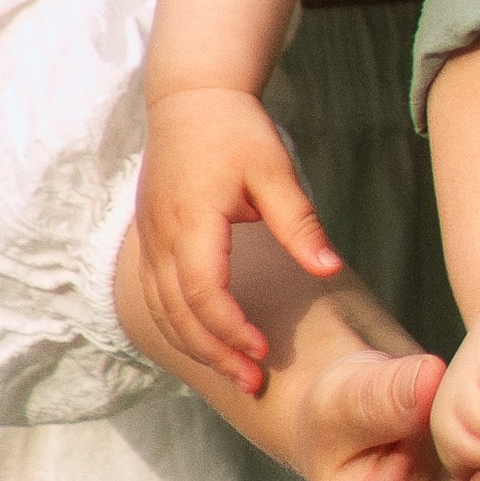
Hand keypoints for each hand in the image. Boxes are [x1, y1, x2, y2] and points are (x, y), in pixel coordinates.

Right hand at [136, 86, 342, 391]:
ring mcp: (149, 241)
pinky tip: (206, 343)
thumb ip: (299, 223)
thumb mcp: (275, 170)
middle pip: (179, 315)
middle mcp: (162, 238)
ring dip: (196, 348)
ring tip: (236, 372)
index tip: (263, 351)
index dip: (231, 329)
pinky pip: (154, 298)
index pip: (205, 293)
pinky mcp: (149, 241)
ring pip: (162, 312)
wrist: (191, 97)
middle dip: (215, 354)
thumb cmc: (237, 131)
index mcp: (193, 221)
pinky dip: (179, 327)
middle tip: (253, 383)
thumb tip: (330, 270)